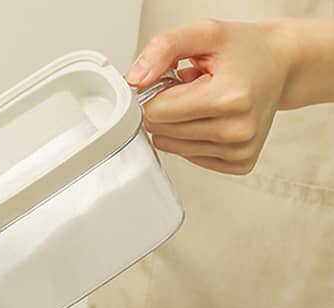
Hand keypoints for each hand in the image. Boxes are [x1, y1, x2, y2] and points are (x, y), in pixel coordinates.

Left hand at [126, 19, 292, 174]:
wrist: (280, 64)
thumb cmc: (245, 50)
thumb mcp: (204, 33)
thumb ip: (163, 48)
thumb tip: (136, 79)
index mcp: (230, 98)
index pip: (157, 112)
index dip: (157, 93)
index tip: (175, 79)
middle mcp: (237, 130)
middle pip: (162, 132)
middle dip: (167, 108)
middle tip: (192, 88)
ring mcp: (239, 151)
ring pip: (172, 147)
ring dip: (179, 124)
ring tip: (204, 101)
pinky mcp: (239, 164)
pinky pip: (189, 157)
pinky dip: (192, 137)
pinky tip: (212, 118)